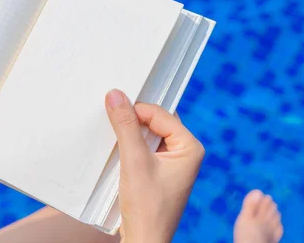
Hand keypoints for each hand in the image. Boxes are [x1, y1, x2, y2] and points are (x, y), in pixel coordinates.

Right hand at [105, 89, 204, 242]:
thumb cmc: (147, 208)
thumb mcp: (134, 161)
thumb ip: (126, 126)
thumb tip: (116, 95)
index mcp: (190, 147)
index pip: (161, 114)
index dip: (137, 109)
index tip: (114, 106)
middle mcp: (186, 152)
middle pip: (156, 121)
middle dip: (134, 119)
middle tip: (113, 115)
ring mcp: (173, 163)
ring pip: (149, 134)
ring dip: (131, 133)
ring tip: (114, 135)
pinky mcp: (160, 172)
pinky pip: (145, 148)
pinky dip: (130, 146)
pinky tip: (118, 150)